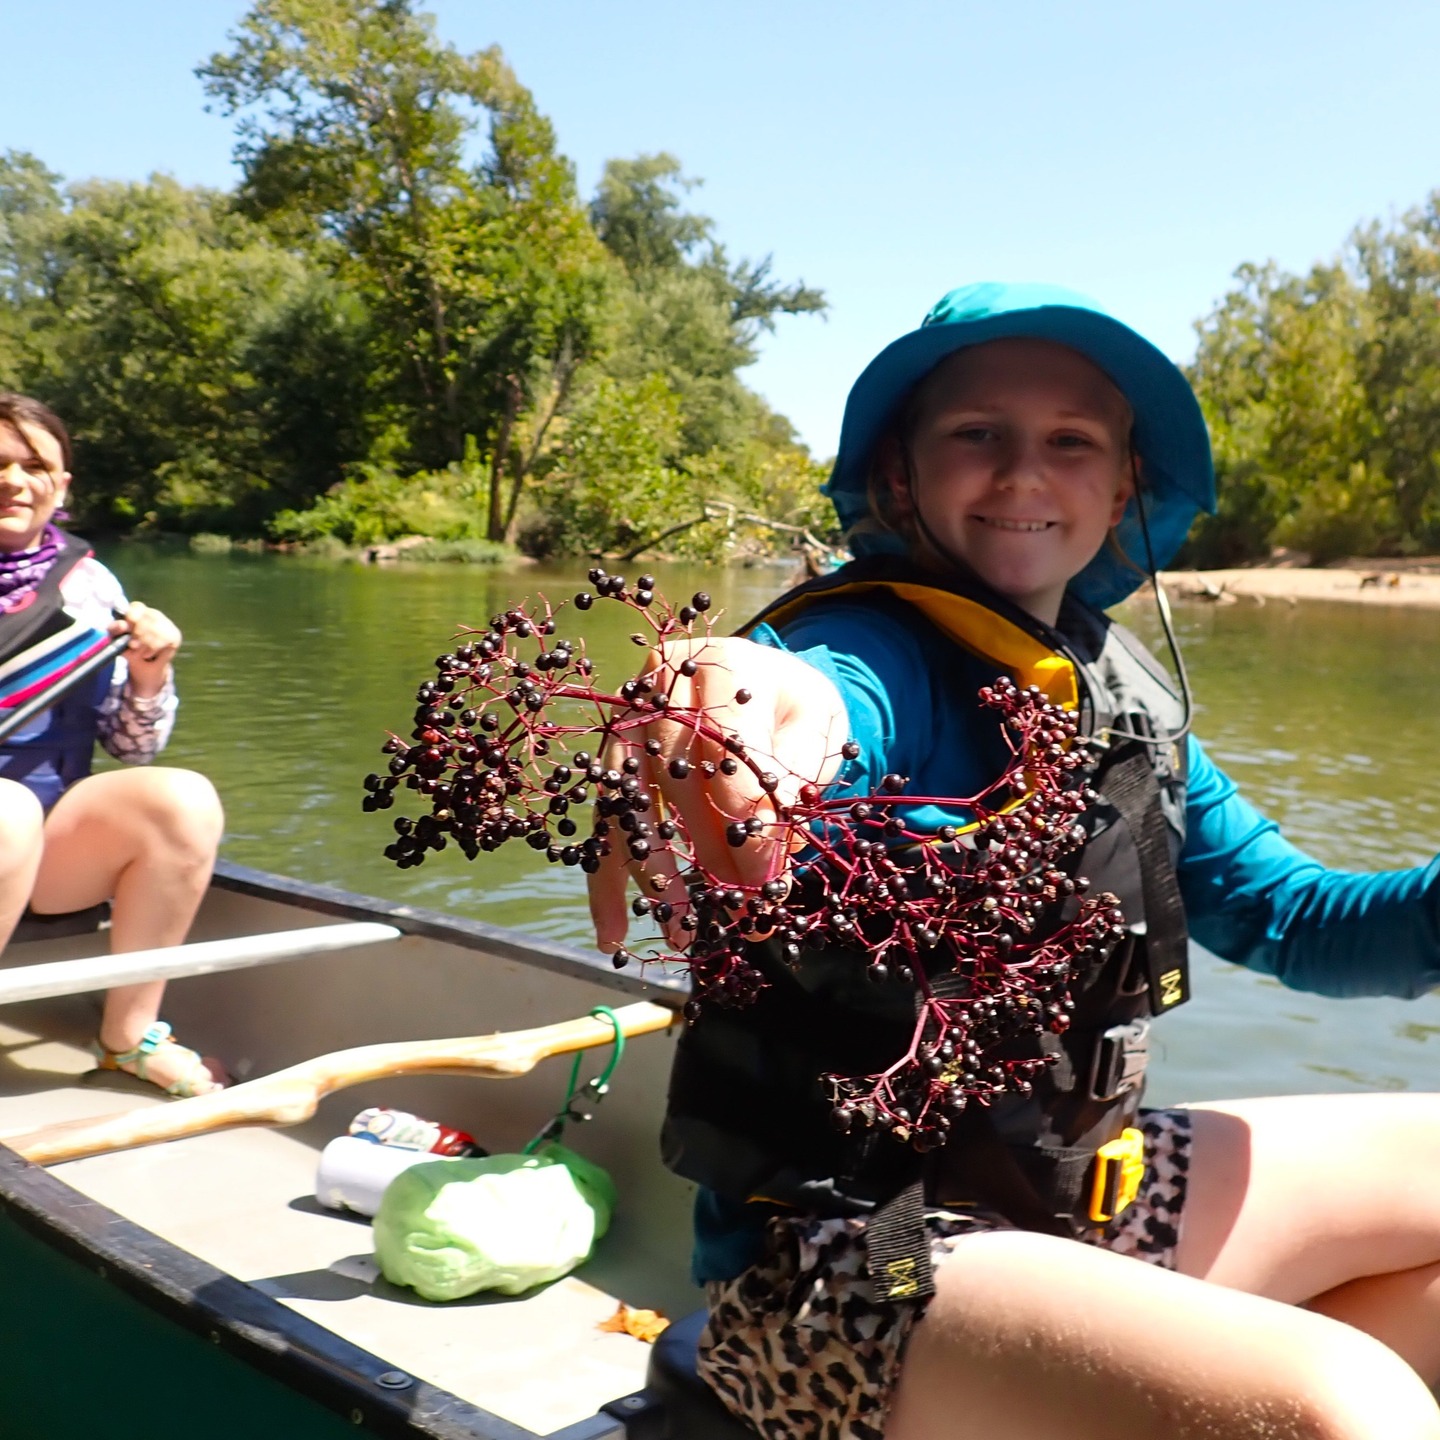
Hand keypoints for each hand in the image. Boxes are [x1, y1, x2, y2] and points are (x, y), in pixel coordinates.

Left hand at [108, 601, 179, 698]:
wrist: (145, 666)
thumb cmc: (130, 648)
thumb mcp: (118, 638)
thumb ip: (116, 629)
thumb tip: (121, 625)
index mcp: (140, 611)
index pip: (137, 607)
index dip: (130, 617)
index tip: (126, 628)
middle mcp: (155, 615)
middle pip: (144, 622)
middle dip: (136, 637)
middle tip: (132, 646)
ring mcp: (167, 624)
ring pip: (152, 633)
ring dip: (142, 647)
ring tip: (139, 652)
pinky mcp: (174, 636)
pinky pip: (159, 643)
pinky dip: (150, 651)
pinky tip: (148, 654)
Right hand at [586, 636, 847, 953]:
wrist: (766, 684)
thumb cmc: (793, 709)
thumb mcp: (815, 732)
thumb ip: (792, 786)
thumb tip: (762, 868)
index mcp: (720, 666)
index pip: (724, 749)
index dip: (743, 820)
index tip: (763, 880)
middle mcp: (660, 687)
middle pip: (674, 778)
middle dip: (704, 856)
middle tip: (734, 914)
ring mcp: (627, 722)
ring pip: (630, 805)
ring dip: (650, 877)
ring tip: (679, 937)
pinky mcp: (612, 759)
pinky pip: (607, 822)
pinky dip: (609, 879)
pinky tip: (614, 932)